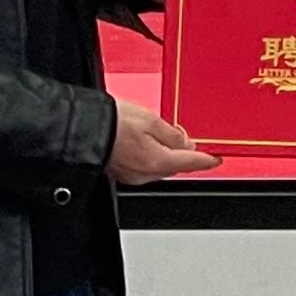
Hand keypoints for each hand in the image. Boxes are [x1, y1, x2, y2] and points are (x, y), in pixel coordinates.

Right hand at [108, 98, 222, 185]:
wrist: (79, 129)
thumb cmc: (110, 123)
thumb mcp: (150, 119)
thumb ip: (172, 133)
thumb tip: (185, 142)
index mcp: (158, 161)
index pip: (191, 162)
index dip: (207, 160)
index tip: (216, 158)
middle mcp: (146, 174)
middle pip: (175, 165)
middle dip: (184, 153)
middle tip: (187, 137)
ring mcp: (132, 175)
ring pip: (159, 165)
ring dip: (165, 152)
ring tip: (162, 132)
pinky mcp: (121, 172)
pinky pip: (144, 165)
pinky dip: (150, 154)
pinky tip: (144, 140)